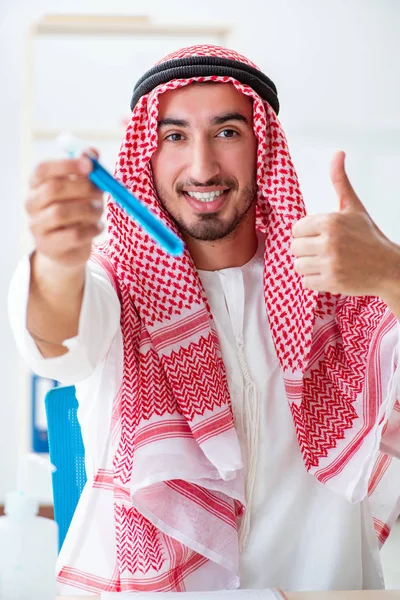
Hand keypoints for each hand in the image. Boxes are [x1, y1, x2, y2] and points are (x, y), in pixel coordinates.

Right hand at [26, 152, 103, 267]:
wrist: (69, 249)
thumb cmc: (76, 212)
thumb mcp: (82, 190)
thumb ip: (87, 170)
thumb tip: (91, 151)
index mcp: (37, 185)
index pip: (43, 170)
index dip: (67, 164)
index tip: (90, 164)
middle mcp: (31, 204)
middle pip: (52, 189)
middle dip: (82, 187)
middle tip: (101, 191)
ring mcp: (37, 227)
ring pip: (61, 213)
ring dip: (88, 209)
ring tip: (100, 211)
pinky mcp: (49, 246)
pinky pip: (73, 234)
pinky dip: (92, 229)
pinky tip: (98, 227)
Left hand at [290, 151, 399, 296]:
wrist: (388, 268)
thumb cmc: (368, 237)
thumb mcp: (353, 207)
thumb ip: (340, 181)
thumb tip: (337, 153)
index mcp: (330, 221)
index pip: (296, 229)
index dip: (306, 234)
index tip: (321, 236)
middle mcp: (328, 242)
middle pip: (295, 248)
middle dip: (307, 250)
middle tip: (325, 251)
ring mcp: (330, 263)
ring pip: (298, 266)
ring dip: (310, 266)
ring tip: (327, 262)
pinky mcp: (331, 282)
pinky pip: (306, 282)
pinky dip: (315, 281)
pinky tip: (330, 274)